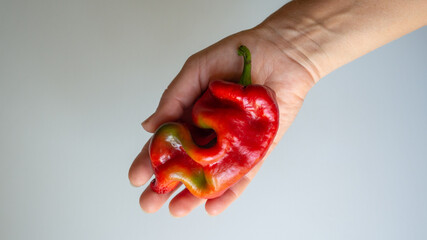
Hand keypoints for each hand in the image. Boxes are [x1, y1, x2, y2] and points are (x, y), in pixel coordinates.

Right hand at [128, 27, 315, 216]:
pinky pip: (243, 175)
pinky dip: (229, 192)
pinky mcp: (257, 150)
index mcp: (192, 115)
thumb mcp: (196, 70)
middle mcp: (211, 133)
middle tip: (149, 203)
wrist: (280, 52)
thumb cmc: (237, 54)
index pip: (167, 142)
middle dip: (166, 185)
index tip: (136, 177)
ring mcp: (233, 144)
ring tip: (176, 211)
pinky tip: (212, 207)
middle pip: (185, 165)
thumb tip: (148, 125)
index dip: (149, 160)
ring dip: (193, 195)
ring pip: (211, 176)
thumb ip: (173, 97)